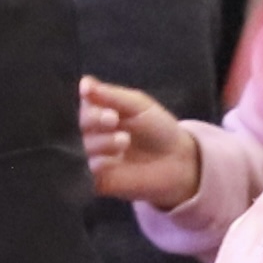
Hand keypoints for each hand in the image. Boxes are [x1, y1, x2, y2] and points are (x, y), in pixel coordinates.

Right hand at [79, 79, 208, 208]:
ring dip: (103, 141)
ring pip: (86, 146)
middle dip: (95, 119)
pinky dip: (100, 162)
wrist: (179, 162)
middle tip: (113, 119)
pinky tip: (116, 159)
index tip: (92, 94)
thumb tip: (83, 83)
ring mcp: (98, 156)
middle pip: (83, 123)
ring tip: (124, 140)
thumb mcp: (139, 106)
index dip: (88, 99)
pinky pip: (90, 169)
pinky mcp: (99, 179)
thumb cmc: (159, 129)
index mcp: (104, 112)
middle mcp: (97, 133)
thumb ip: (111, 95)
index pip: (87, 103)